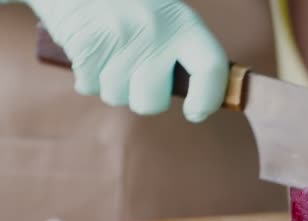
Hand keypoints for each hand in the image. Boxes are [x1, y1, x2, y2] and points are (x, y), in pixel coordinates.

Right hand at [24, 0, 227, 121]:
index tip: (195, 112)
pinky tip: (92, 50)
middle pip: (153, 102)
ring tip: (110, 52)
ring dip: (111, 84)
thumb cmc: (130, 5)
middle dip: (142, 98)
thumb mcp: (167, 18)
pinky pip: (89, 86)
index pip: (211, 68)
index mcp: (184, 24)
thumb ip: (182, 55)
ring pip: (117, 97)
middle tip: (136, 73)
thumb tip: (197, 100)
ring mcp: (120, 40)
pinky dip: (87, 76)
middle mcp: (156, 32)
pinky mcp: (87, 47)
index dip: (207, 99)